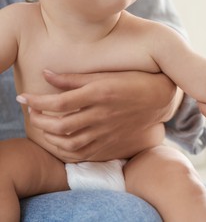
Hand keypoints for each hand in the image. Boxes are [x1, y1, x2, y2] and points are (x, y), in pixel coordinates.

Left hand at [18, 70, 178, 161]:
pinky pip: (84, 154)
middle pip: (61, 125)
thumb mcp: (105, 74)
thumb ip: (75, 78)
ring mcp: (107, 132)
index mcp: (99, 94)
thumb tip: (46, 74)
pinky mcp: (111, 143)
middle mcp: (102, 115)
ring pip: (70, 143)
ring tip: (42, 127)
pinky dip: (66, 151)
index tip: (24, 97)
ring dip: (49, 137)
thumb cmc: (132, 82)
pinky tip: (59, 142)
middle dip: (39, 120)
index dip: (37, 101)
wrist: (159, 100)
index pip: (59, 102)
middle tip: (31, 112)